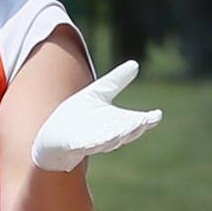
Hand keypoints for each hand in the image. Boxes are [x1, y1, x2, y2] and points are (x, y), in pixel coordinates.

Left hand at [31, 61, 161, 172]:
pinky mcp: (74, 146)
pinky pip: (82, 146)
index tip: (157, 115)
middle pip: (124, 133)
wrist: (54, 136)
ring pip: (106, 142)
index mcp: (115, 123)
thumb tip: (136, 64)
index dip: (147, 120)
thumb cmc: (78, 115)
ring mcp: (91, 142)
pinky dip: (88, 144)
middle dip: (132, 129)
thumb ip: (116, 81)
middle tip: (142, 123)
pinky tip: (92, 142)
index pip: (135, 122)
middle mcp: (107, 135)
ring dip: (113, 139)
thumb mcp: (98, 93)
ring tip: (121, 134)